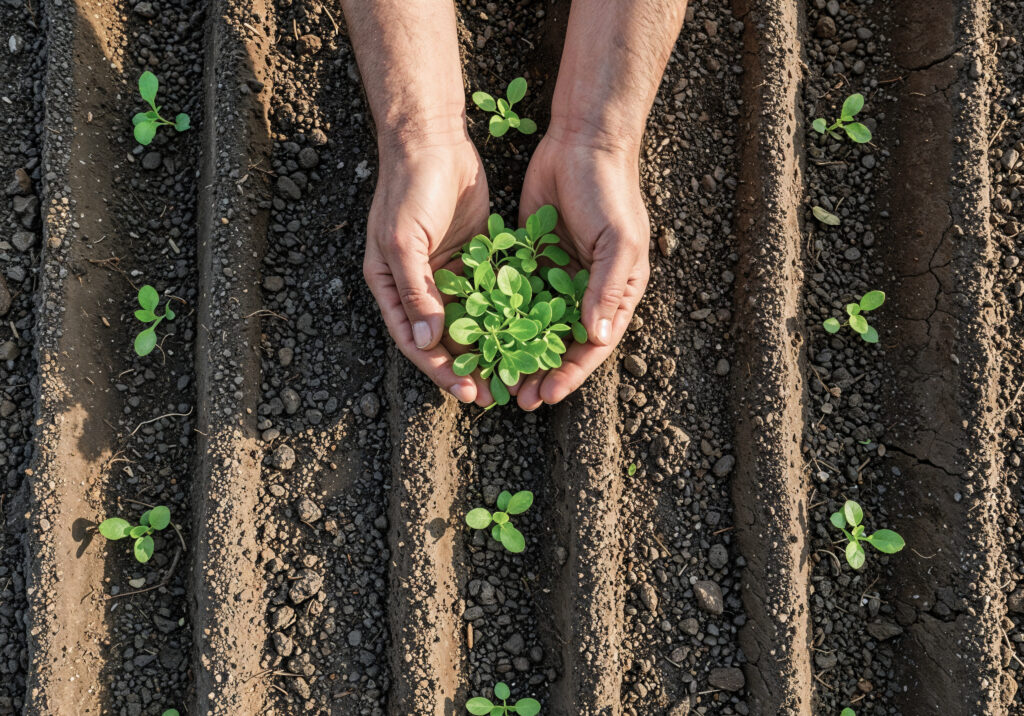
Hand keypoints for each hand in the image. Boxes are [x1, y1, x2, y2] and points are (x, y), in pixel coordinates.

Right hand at [363, 135, 494, 405]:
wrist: (432, 140)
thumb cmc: (407, 189)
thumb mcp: (404, 241)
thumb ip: (416, 291)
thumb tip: (428, 342)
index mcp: (391, 287)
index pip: (415, 341)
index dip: (439, 369)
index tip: (466, 392)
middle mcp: (418, 286)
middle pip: (443, 338)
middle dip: (468, 366)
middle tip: (495, 395)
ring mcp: (448, 273)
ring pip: (470, 321)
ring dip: (490, 347)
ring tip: (514, 373)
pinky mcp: (475, 258)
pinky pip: (490, 294)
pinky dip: (504, 315)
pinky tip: (526, 334)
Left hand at [513, 131, 650, 409]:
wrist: (583, 142)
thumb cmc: (610, 191)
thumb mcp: (617, 241)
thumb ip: (606, 289)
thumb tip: (596, 338)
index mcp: (616, 293)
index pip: (593, 345)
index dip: (571, 373)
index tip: (548, 394)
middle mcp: (585, 291)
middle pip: (560, 342)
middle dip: (539, 371)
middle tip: (516, 397)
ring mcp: (556, 275)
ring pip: (533, 324)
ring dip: (516, 350)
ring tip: (494, 375)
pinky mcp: (529, 258)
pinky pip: (512, 294)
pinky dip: (498, 315)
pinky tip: (479, 335)